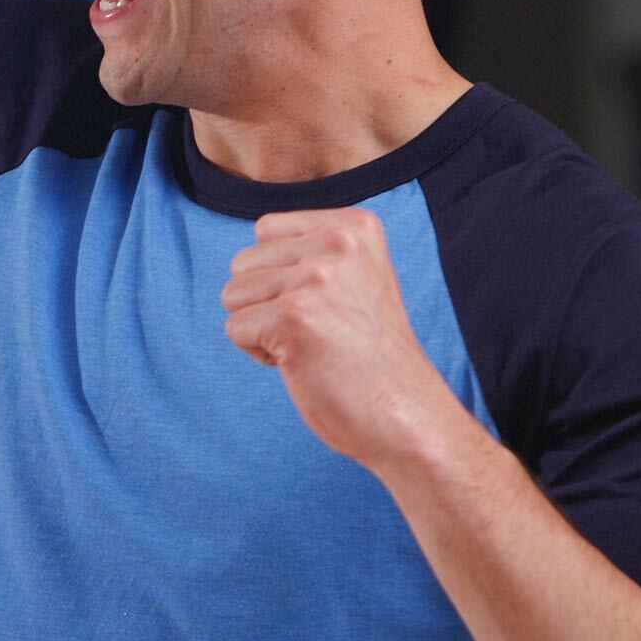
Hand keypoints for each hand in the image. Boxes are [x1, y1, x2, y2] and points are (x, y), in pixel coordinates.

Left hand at [221, 208, 459, 469]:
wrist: (406, 415)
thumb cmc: (371, 356)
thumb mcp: (356, 278)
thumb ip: (312, 251)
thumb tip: (251, 248)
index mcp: (355, 225)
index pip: (267, 230)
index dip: (280, 274)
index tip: (325, 305)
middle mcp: (337, 242)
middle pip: (244, 261)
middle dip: (266, 302)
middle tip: (318, 331)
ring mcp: (315, 278)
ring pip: (233, 294)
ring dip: (261, 327)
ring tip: (311, 345)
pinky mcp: (292, 317)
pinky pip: (235, 328)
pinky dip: (259, 353)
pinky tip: (302, 363)